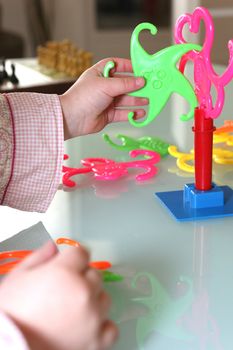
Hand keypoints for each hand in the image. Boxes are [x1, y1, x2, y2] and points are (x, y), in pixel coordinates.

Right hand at [0, 242, 116, 349]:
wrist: (8, 349)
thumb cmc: (10, 314)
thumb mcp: (18, 277)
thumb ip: (39, 257)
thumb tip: (54, 247)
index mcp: (64, 272)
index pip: (82, 252)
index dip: (73, 257)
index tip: (69, 263)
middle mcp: (83, 291)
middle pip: (95, 274)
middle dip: (82, 277)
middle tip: (64, 289)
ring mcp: (92, 317)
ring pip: (104, 298)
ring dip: (92, 300)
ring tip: (72, 309)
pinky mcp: (96, 342)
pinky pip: (110, 327)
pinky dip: (101, 325)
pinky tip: (86, 325)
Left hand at [59, 57, 147, 138]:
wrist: (72, 118)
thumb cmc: (84, 97)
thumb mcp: (106, 85)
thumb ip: (126, 84)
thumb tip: (141, 81)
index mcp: (100, 73)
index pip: (117, 65)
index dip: (128, 66)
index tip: (141, 69)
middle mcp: (104, 86)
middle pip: (124, 84)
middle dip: (137, 87)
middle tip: (149, 87)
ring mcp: (106, 101)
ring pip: (125, 100)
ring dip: (136, 100)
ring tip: (148, 101)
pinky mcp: (108, 114)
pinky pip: (123, 113)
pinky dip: (132, 113)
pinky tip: (140, 113)